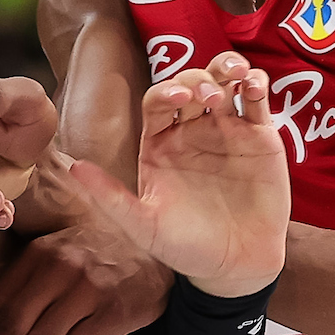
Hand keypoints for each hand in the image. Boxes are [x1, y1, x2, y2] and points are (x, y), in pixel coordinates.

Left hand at [72, 53, 288, 298]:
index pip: (156, 102)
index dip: (165, 93)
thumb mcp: (143, 226)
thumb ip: (111, 198)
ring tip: (235, 75)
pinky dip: (255, 83)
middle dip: (197, 80)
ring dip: (226, 68)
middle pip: (190, 84)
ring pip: (223, 81)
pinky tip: (252, 86)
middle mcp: (191, 131)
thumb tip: (74, 168)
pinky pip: (256, 100)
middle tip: (208, 98)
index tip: (177, 100)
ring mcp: (227, 130)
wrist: (235, 266)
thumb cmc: (185, 247)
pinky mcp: (259, 136)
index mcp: (160, 143)